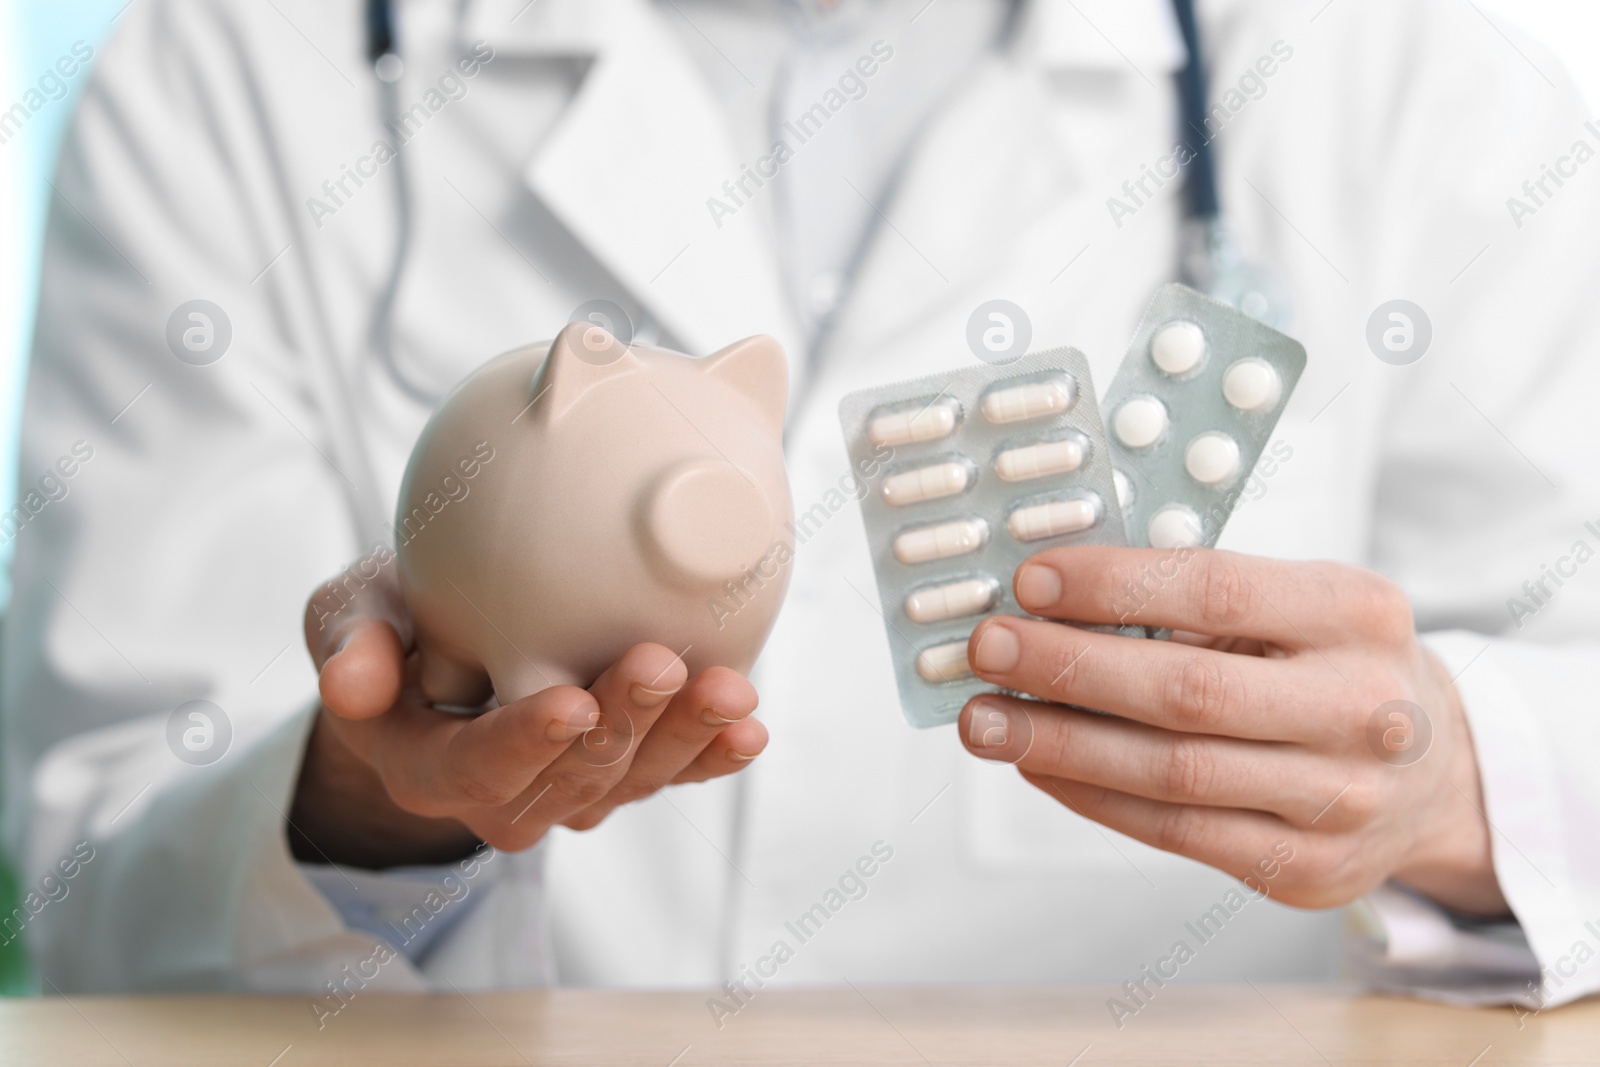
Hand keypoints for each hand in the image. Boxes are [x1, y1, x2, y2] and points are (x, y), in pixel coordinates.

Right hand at [290, 549, 767, 868]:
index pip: (481, 768)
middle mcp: (508, 794)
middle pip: (572, 774)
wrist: (439, 644)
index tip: (568, 702)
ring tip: (727, 691)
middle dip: (621, 723)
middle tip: (658, 663)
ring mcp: (573, 787)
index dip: (527, 743)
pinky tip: (747, 730)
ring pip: (633, 777)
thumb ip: (347, 644)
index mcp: (432, 768)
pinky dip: (713, 755)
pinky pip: (674, 772)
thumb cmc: (392, 624)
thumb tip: (348, 685)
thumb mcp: (347, 617)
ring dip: (684, 736)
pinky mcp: (623, 767)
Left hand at [959, 545, 1507, 916]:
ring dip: (1057, 743)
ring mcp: (1341, 801)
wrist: (1435, 775)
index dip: (1112, 583)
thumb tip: (1050, 596)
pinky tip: (1037, 764)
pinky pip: (1174, 832)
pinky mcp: (1306, 869)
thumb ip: (1198, 598)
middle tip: (987, 647)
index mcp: (1358, 615)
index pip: (1218, 589)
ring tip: (984, 719)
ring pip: (1171, 773)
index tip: (1030, 579)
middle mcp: (1363, 710)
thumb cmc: (1331, 666)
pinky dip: (1091, 796)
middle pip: (1186, 692)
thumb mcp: (1299, 605)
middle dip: (1068, 668)